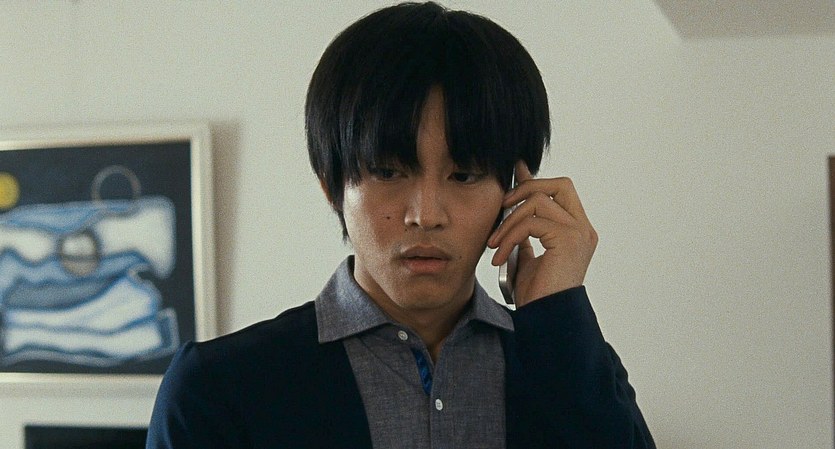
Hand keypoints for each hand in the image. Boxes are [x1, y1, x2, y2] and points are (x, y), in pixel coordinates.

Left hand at [487, 161, 597, 306]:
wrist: (545, 318)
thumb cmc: (537, 293)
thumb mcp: (527, 253)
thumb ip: (524, 228)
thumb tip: (512, 205)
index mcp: (576, 230)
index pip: (559, 190)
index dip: (534, 179)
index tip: (514, 170)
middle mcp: (582, 228)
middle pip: (558, 184)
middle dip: (525, 189)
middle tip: (502, 207)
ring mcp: (578, 233)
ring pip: (537, 202)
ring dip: (509, 221)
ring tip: (495, 244)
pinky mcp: (568, 239)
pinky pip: (530, 222)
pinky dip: (509, 236)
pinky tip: (500, 255)